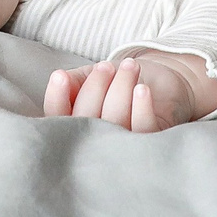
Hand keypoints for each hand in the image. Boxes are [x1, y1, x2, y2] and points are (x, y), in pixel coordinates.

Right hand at [43, 52, 216, 131]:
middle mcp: (94, 146)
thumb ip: (73, 82)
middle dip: (94, 88)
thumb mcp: (90, 78)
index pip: (55, 122)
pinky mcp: (150, 146)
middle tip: (106, 66)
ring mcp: (122, 149)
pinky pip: (142, 131)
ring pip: (114, 124)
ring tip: (130, 66)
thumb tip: (59, 80)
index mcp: (74, 130)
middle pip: (85, 122)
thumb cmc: (119, 82)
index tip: (60, 76)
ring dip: (121, 88)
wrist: (161, 82)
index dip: (56, 101)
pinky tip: (142, 89)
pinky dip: (141, 108)